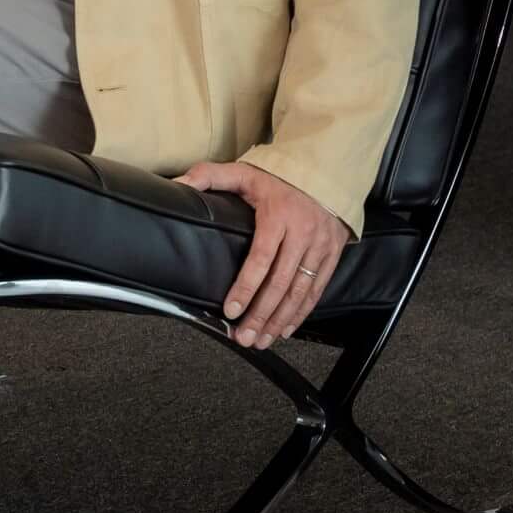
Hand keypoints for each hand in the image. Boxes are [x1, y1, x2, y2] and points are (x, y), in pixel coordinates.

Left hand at [177, 159, 347, 347]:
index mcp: (278, 216)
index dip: (245, 287)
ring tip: (261, 340)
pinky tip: (285, 328)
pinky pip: (317, 289)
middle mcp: (302, 233)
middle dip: (260, 315)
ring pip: (300, 292)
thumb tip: (180, 184)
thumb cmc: (279, 176)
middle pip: (280, 282)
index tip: (230, 310)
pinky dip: (302, 313)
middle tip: (243, 337)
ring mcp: (320, 246)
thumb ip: (211, 176)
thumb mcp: (245, 172)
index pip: (260, 258)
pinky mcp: (332, 254)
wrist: (325, 171)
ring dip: (279, 320)